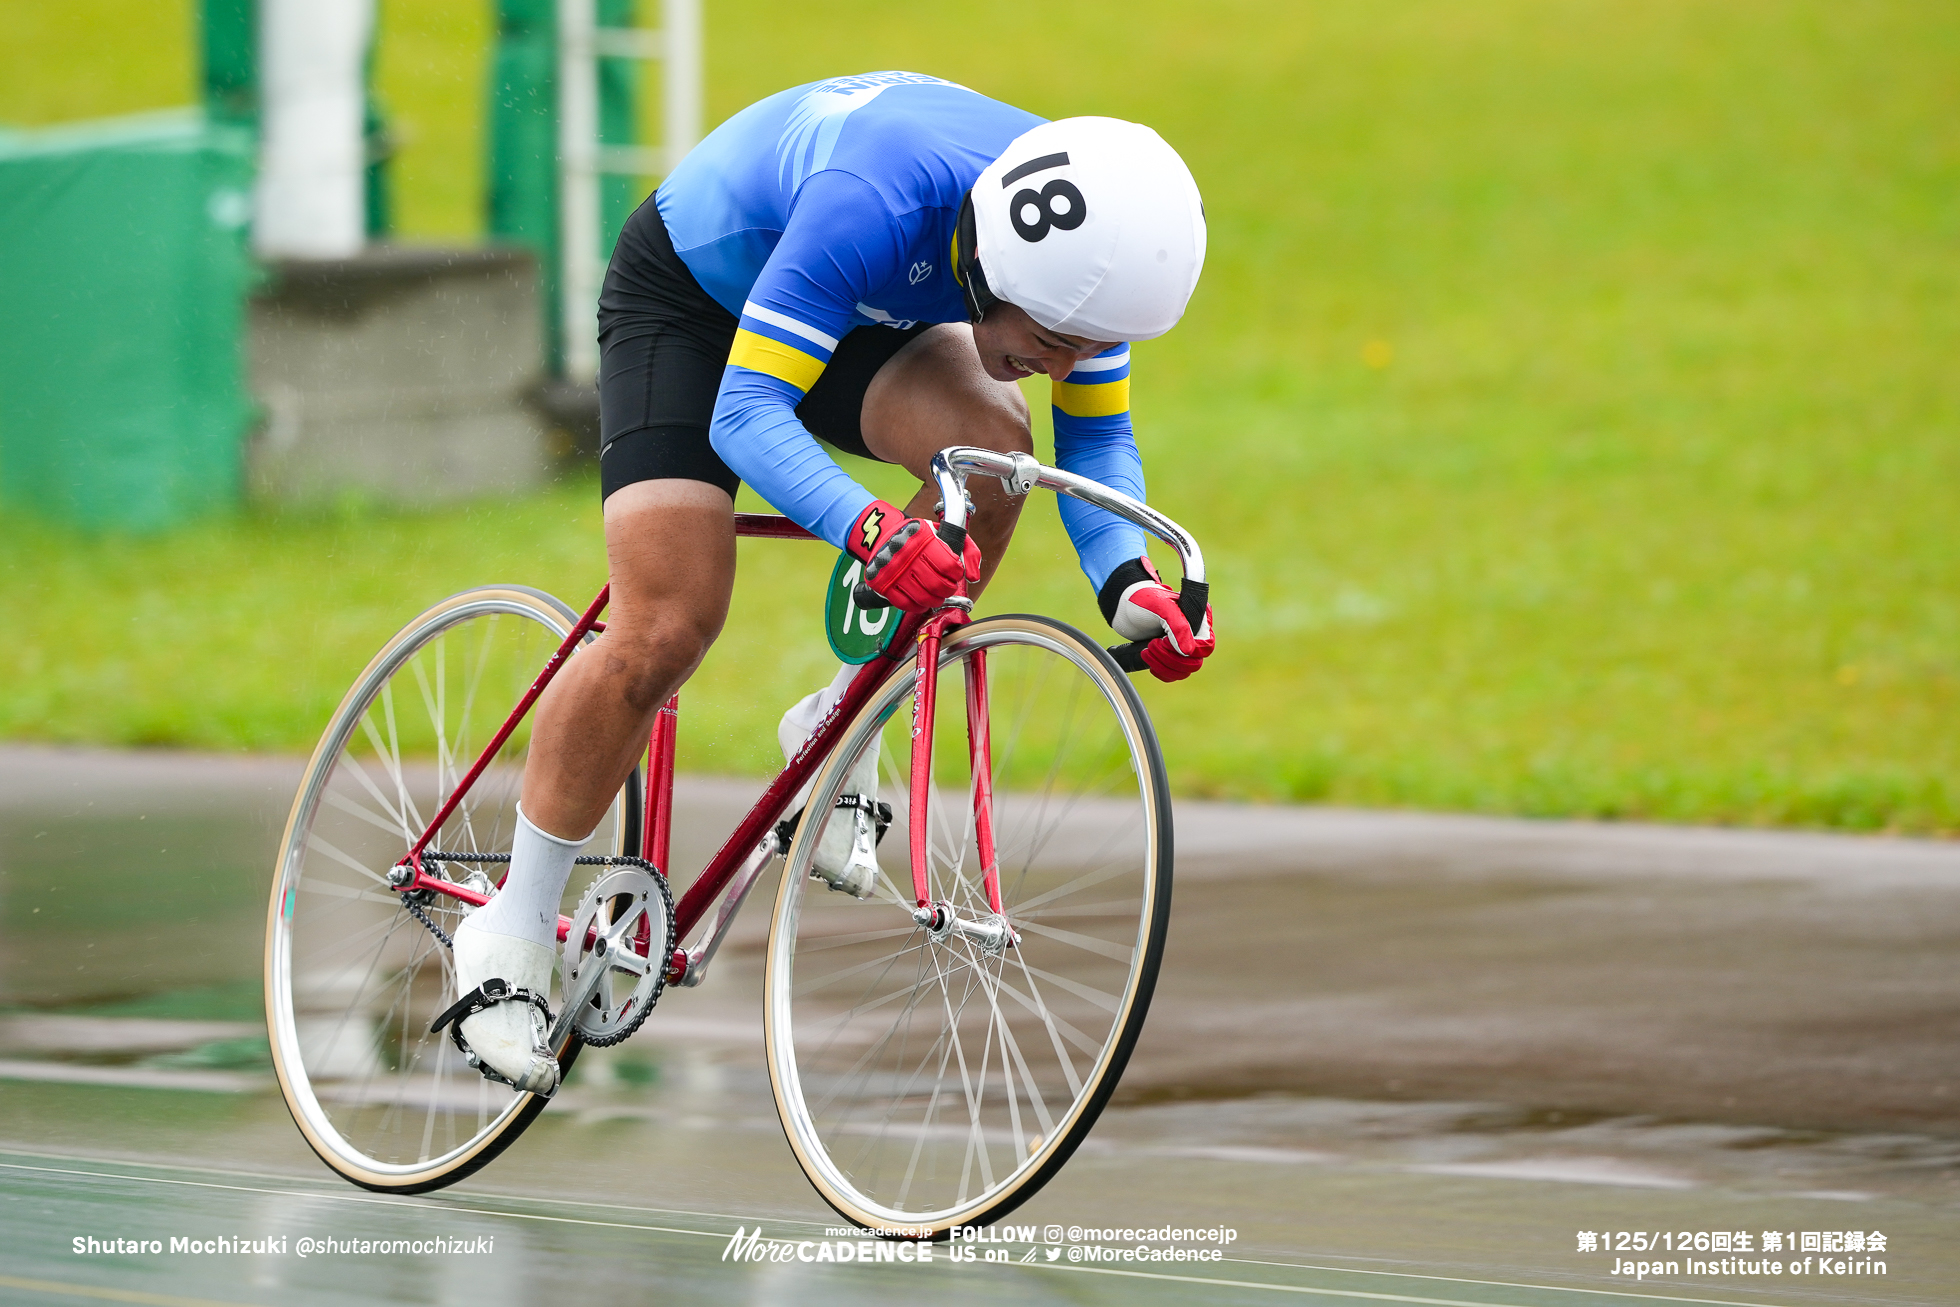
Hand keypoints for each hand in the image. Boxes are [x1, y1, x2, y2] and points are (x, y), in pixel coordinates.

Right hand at [847, 499, 981, 611]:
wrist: (884, 536)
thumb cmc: (920, 537)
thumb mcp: (946, 533)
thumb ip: (967, 551)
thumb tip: (973, 577)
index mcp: (924, 538)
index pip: (950, 565)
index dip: (956, 573)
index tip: (954, 573)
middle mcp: (907, 554)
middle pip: (937, 585)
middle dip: (948, 590)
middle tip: (947, 587)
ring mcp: (893, 570)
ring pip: (923, 598)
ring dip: (935, 601)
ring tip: (937, 595)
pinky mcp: (882, 583)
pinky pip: (905, 604)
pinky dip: (918, 607)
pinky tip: (922, 600)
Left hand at [1099, 556, 1215, 681]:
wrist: (1123, 606)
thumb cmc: (1142, 600)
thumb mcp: (1161, 607)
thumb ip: (1178, 627)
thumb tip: (1188, 652)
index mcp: (1198, 620)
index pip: (1206, 645)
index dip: (1188, 650)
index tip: (1164, 640)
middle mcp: (1193, 635)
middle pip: (1194, 662)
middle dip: (1170, 658)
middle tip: (1151, 645)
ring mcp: (1181, 646)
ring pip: (1184, 671)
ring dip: (1163, 665)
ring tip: (1146, 651)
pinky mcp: (1169, 656)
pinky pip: (1173, 674)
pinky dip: (1161, 671)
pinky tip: (1149, 660)